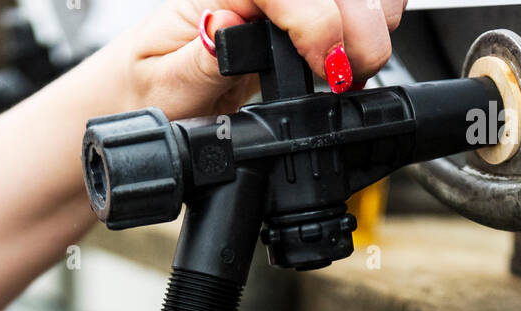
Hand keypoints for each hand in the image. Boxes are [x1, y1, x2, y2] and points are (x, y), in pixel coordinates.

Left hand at [121, 1, 407, 119]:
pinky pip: (351, 0)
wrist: (148, 92)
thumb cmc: (151, 90)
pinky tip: (357, 52)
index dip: (317, 19)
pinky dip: (372, 17)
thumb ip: (199, 62)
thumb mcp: (166, 87)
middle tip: (350, 76)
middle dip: (357, 23)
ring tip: (355, 69)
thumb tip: (225, 30)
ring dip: (372, 18)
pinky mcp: (297, 9)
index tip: (327, 66)